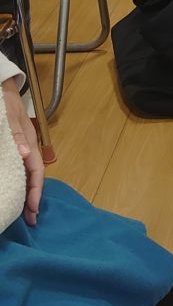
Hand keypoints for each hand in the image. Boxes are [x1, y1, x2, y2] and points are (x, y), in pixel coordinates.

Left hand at [1, 78, 42, 224]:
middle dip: (33, 197)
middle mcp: (27, 146)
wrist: (1, 86)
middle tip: (30, 219)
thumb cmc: (5, 102)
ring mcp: (20, 147)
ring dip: (26, 192)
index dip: (35, 190)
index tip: (32, 209)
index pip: (36, 170)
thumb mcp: (9, 117)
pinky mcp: (13, 147)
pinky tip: (15, 189)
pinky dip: (19, 182)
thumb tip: (25, 155)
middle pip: (33, 175)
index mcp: (28, 141)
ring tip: (24, 210)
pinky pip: (18, 168)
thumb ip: (16, 135)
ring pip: (26, 173)